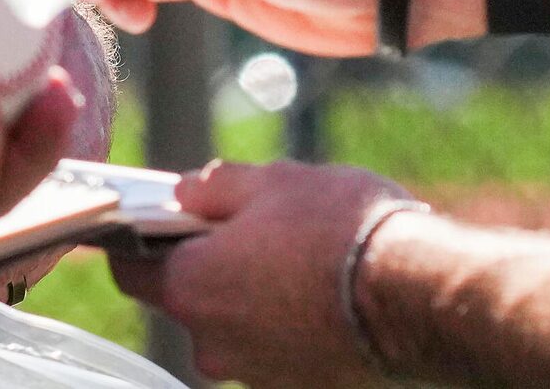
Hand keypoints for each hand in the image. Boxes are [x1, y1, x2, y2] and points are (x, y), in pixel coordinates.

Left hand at [110, 161, 417, 388]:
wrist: (418, 295)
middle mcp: (211, 343)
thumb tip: (186, 192)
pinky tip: (324, 292)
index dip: (136, 240)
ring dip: (254, 295)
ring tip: (301, 258)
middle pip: (189, 299)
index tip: (155, 221)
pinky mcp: (299, 388)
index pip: (130, 269)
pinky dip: (289, 323)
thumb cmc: (339, 231)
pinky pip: (277, 348)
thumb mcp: (272, 180)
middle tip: (252, 228)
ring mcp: (256, 374)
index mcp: (189, 288)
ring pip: (236, 325)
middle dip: (211, 264)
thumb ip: (214, 187)